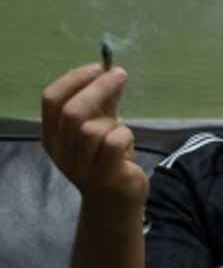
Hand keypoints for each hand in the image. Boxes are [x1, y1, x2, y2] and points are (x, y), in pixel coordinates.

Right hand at [40, 64, 146, 208]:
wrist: (115, 201)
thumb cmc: (106, 157)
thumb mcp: (99, 125)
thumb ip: (102, 101)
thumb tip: (111, 68)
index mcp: (52, 135)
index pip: (51, 99)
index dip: (75, 78)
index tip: (98, 67)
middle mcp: (61, 152)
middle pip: (72, 111)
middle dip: (99, 87)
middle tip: (120, 74)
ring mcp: (81, 167)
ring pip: (92, 129)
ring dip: (112, 120)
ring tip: (119, 129)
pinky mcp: (105, 176)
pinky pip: (114, 143)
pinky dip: (125, 135)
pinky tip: (126, 146)